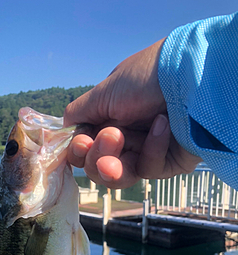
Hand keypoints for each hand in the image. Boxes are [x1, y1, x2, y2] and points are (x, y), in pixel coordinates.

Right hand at [63, 39, 199, 188]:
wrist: (189, 77)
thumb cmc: (145, 77)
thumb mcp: (104, 91)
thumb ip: (80, 112)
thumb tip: (65, 125)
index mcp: (108, 121)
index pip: (85, 150)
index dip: (80, 153)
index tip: (82, 144)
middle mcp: (125, 139)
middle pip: (97, 168)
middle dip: (97, 157)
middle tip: (111, 137)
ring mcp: (145, 152)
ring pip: (118, 177)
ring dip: (114, 165)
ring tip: (121, 142)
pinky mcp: (166, 164)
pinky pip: (149, 168)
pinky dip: (152, 147)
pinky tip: (161, 125)